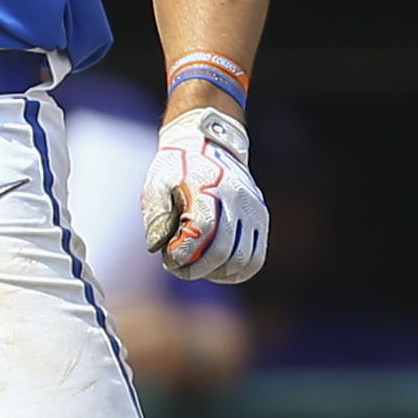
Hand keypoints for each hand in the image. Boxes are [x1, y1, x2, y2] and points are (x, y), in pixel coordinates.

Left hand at [140, 106, 268, 284]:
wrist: (209, 143)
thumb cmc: (177, 167)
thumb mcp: (157, 182)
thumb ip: (155, 214)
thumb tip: (157, 247)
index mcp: (208, 187)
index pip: (202, 231)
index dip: (184, 252)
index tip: (169, 259)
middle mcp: (236, 198)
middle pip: (223, 250)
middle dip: (197, 269)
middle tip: (179, 269)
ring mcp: (253, 209)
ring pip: (242, 259)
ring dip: (217, 274)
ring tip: (198, 270)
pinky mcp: (261, 218)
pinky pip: (256, 257)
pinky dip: (238, 272)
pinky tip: (218, 272)